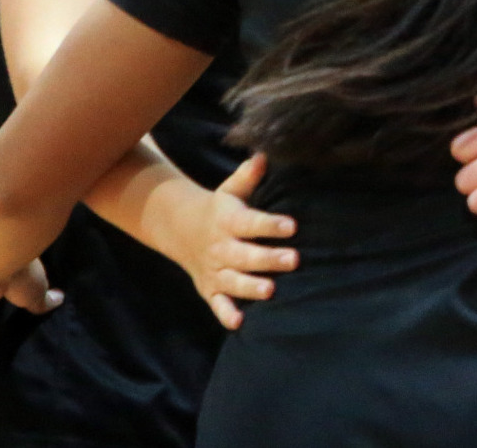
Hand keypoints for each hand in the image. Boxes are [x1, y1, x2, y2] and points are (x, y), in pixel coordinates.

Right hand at [163, 153, 298, 329]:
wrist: (182, 230)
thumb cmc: (220, 209)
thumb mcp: (230, 190)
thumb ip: (248, 175)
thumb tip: (265, 153)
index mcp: (229, 221)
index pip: (252, 223)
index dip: (271, 225)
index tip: (293, 226)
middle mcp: (222, 247)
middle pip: (246, 255)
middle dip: (269, 259)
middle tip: (294, 260)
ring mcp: (215, 270)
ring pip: (233, 281)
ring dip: (251, 287)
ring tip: (271, 290)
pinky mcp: (210, 289)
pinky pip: (217, 304)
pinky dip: (226, 314)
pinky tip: (239, 323)